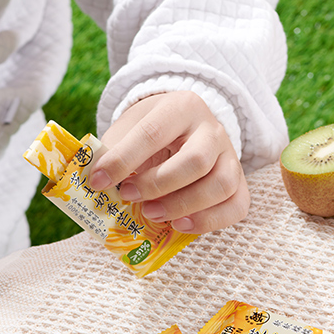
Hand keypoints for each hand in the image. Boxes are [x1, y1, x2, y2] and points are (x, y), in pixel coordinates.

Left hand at [89, 92, 249, 233]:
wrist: (185, 129)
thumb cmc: (153, 133)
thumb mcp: (129, 128)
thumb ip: (113, 151)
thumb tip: (93, 181)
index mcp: (182, 107)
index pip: (153, 133)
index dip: (123, 160)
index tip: (99, 181)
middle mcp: (213, 129)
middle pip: (196, 162)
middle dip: (158, 185)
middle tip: (129, 197)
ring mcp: (231, 157)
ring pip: (220, 185)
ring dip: (184, 206)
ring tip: (153, 215)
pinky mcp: (240, 183)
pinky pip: (236, 206)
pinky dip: (209, 221)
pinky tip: (181, 226)